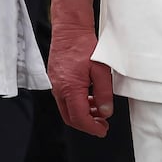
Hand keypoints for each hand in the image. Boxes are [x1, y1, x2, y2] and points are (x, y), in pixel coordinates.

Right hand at [49, 22, 113, 136]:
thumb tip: (105, 111)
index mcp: (70, 89)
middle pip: (71, 118)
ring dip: (83, 114)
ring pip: (67, 109)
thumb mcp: (101, 70)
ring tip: (99, 111)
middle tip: (102, 125)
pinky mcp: (56, 80)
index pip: (79, 118)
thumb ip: (104, 93)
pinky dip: (78, 103)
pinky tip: (90, 98)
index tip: (102, 130)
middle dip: (87, 124)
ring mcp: (55, 86)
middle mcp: (59, 90)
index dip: (92, 128)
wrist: (69, 30)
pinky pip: (65, 99)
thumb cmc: (84, 46)